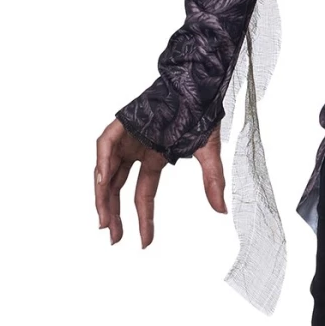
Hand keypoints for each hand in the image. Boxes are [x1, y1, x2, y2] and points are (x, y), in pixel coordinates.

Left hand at [93, 119, 225, 247]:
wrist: (199, 82)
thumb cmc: (203, 111)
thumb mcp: (208, 152)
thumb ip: (213, 181)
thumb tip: (222, 211)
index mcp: (155, 159)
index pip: (143, 195)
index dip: (143, 219)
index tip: (144, 243)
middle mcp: (136, 151)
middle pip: (118, 188)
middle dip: (114, 213)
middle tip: (113, 238)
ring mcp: (127, 137)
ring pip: (106, 171)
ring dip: (102, 196)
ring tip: (104, 221)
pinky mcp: (121, 123)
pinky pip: (105, 145)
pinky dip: (103, 163)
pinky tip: (103, 182)